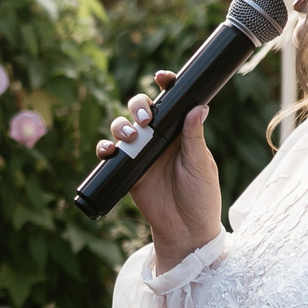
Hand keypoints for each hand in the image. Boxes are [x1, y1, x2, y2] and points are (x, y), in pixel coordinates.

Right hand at [97, 70, 222, 271]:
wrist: (186, 230)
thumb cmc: (201, 196)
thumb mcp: (201, 164)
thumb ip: (195, 136)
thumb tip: (199, 107)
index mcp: (180, 131)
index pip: (172, 102)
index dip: (165, 85)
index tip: (162, 77)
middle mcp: (159, 138)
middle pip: (142, 110)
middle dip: (139, 107)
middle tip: (147, 121)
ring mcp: (141, 153)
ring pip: (123, 127)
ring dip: (121, 126)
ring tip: (131, 137)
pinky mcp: (126, 170)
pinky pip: (110, 153)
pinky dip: (105, 148)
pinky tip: (108, 151)